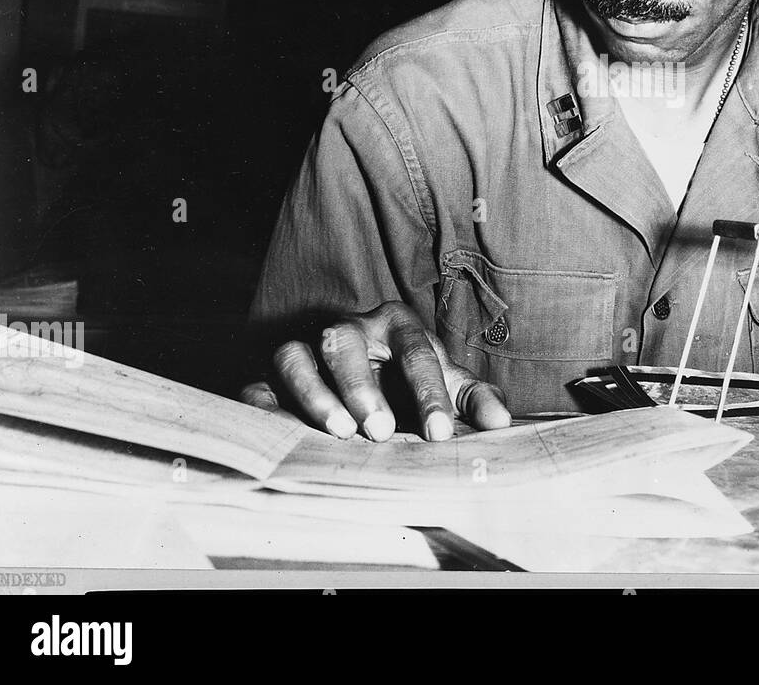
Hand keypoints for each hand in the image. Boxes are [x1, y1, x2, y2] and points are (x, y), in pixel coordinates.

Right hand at [239, 301, 510, 441]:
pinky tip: (281, 432)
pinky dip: (264, 406)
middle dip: (361, 385)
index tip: (439, 434)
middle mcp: (347, 330)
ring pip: (295, 357)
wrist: (367, 373)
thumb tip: (501, 420)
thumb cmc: (410, 382)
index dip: (428, 392)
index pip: (415, 351)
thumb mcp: (447, 385)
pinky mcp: (270, 376)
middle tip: (380, 431)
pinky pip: (257, 384)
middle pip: (344, 343)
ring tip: (340, 432)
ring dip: (314, 393)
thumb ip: (473, 399)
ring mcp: (305, 348)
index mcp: (397, 324)